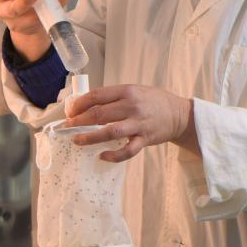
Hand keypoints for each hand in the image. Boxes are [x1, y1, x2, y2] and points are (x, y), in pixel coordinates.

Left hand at [64, 85, 198, 161]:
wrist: (178, 114)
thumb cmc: (153, 101)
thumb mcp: (134, 91)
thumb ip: (114, 97)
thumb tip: (87, 105)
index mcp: (127, 91)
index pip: (97, 95)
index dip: (80, 104)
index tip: (70, 111)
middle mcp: (132, 106)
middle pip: (99, 113)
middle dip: (79, 121)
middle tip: (67, 127)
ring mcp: (138, 124)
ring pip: (110, 132)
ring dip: (90, 137)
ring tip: (77, 140)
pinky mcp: (145, 139)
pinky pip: (127, 150)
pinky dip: (113, 155)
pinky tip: (102, 156)